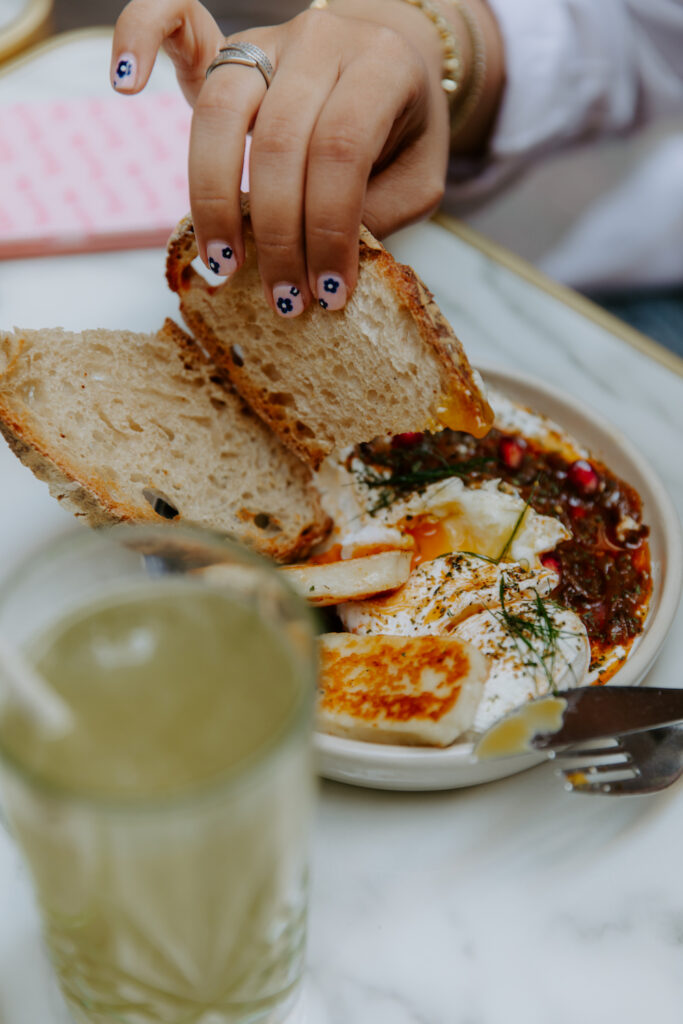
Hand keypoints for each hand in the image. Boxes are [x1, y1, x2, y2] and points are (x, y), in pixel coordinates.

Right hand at [111, 0, 449, 315]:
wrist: (395, 57)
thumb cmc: (403, 131)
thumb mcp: (418, 179)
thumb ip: (379, 213)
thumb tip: (319, 263)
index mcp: (382, 67)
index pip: (341, 152)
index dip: (329, 230)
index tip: (328, 293)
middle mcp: (322, 40)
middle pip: (279, 140)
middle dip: (278, 236)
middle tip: (282, 299)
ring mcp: (270, 40)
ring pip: (222, 111)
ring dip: (215, 199)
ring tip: (224, 261)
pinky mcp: (230, 46)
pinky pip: (175, 21)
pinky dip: (140, 37)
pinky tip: (124, 83)